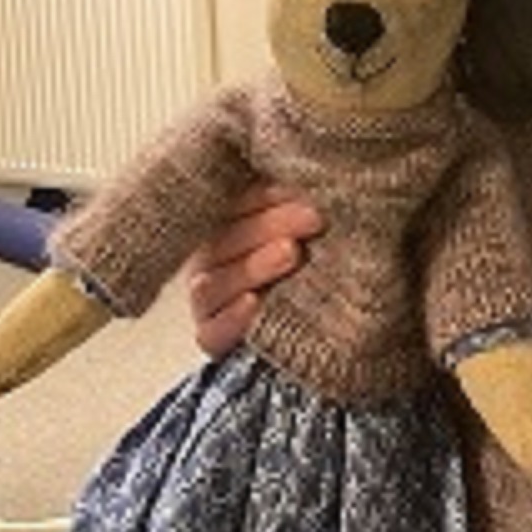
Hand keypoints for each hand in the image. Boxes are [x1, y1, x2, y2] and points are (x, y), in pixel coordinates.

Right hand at [186, 186, 323, 357]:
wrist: (291, 342)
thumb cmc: (303, 278)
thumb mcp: (303, 242)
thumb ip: (304, 217)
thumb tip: (326, 190)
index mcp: (227, 228)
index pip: (241, 204)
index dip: (271, 196)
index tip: (309, 190)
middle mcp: (210, 260)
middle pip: (229, 238)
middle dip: (272, 225)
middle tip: (314, 218)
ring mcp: (206, 300)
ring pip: (215, 281)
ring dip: (254, 266)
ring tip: (292, 252)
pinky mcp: (209, 337)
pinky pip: (212, 330)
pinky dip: (233, 317)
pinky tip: (254, 302)